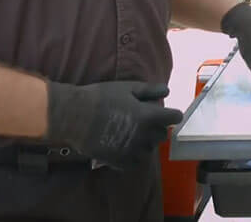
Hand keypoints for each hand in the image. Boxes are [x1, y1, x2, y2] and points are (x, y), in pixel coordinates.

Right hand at [46, 80, 182, 166]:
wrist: (75, 116)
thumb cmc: (102, 97)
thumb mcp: (127, 88)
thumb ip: (150, 91)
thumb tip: (167, 92)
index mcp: (149, 116)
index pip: (174, 118)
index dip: (171, 114)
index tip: (164, 112)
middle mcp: (144, 135)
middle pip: (162, 134)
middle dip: (156, 127)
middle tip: (142, 120)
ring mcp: (132, 151)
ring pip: (149, 149)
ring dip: (145, 141)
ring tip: (130, 132)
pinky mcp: (120, 161)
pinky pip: (135, 162)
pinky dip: (133, 155)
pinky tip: (123, 145)